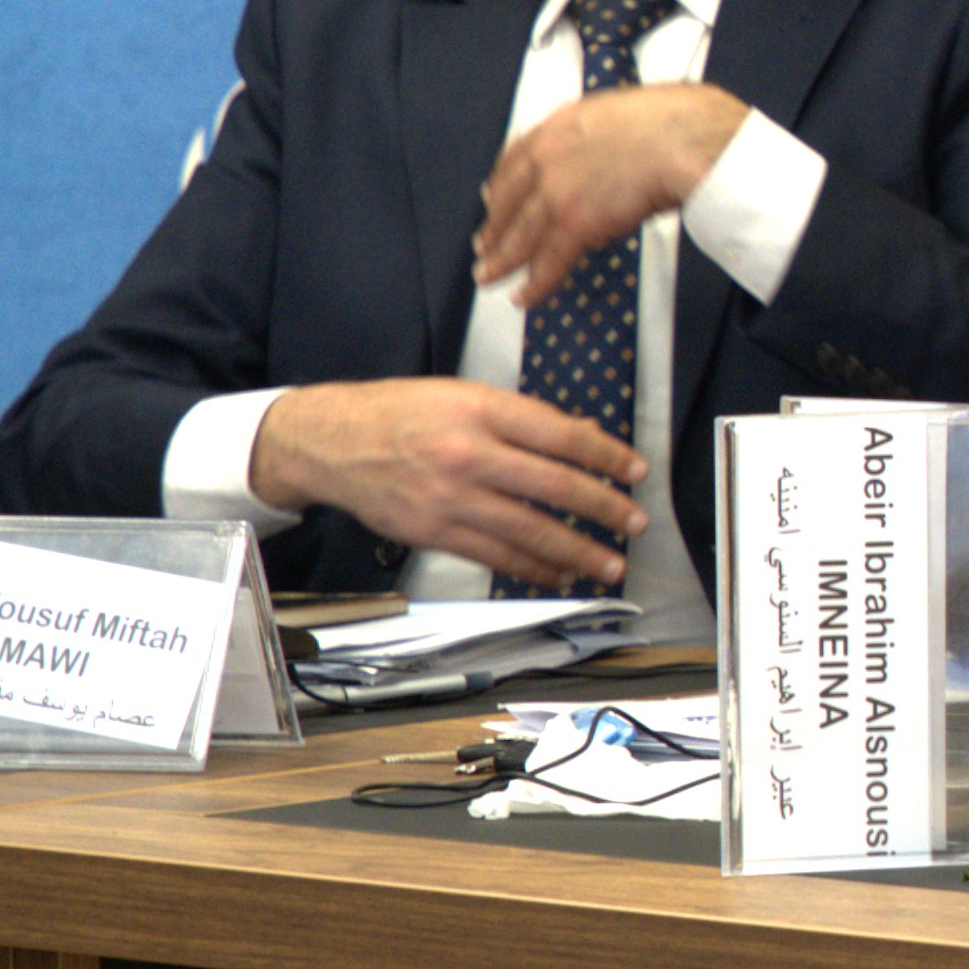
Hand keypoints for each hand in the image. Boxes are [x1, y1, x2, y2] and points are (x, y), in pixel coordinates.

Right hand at [250, 376, 643, 590]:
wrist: (331, 442)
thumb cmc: (401, 413)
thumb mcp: (464, 396)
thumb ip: (524, 418)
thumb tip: (584, 436)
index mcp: (481, 410)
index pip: (562, 435)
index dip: (607, 456)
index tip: (636, 471)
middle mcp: (468, 454)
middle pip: (554, 486)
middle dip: (604, 508)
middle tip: (636, 523)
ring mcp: (450, 497)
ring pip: (529, 530)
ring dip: (577, 550)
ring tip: (610, 563)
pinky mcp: (434, 532)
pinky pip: (495, 556)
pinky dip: (532, 568)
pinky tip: (559, 572)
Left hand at [473, 80, 752, 312]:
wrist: (686, 138)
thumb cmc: (677, 121)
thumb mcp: (626, 112)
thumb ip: (606, 135)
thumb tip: (618, 152)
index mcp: (562, 125)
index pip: (515, 157)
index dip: (500, 183)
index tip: (492, 196)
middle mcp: (549, 157)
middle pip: (508, 199)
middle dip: (494, 226)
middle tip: (485, 244)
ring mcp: (558, 191)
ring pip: (519, 234)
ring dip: (502, 260)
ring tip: (491, 275)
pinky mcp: (574, 223)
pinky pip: (547, 261)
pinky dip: (535, 284)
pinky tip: (525, 297)